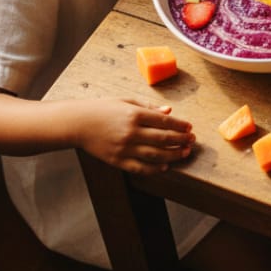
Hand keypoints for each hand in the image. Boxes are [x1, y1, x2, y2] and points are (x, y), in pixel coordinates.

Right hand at [75, 99, 194, 175]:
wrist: (78, 123)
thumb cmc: (103, 109)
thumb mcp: (127, 102)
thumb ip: (149, 107)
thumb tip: (169, 111)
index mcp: (134, 114)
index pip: (164, 121)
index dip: (180, 125)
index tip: (190, 127)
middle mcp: (131, 132)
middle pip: (163, 138)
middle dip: (181, 140)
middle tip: (192, 140)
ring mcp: (124, 148)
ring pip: (155, 155)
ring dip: (173, 155)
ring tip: (184, 153)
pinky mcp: (116, 160)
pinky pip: (139, 168)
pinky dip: (154, 168)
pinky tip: (165, 166)